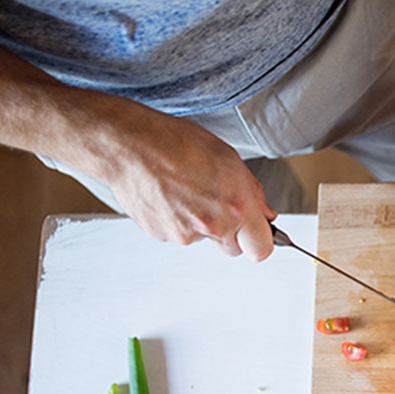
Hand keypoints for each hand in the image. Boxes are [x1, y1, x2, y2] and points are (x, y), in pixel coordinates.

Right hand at [101, 112, 276, 260]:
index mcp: (237, 207)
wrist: (129, 146)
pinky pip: (178, 233)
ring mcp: (185, 234)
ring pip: (203, 238)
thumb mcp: (228, 158)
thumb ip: (252, 193)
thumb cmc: (177, 143)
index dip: (259, 241)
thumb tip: (265, 214)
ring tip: (185, 189)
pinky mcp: (162, 235)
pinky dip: (176, 219)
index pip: (261, 250)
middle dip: (230, 232)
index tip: (255, 233)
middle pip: (233, 249)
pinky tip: (169, 195)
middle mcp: (213, 226)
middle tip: (216, 203)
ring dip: (200, 222)